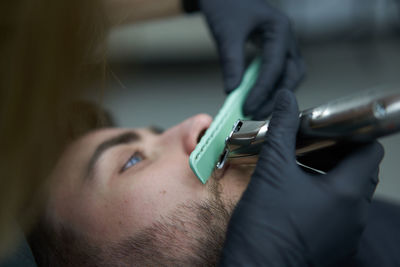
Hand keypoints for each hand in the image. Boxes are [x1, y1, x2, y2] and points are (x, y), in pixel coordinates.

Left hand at [199, 0, 304, 118]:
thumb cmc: (224, 4)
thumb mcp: (227, 33)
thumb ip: (232, 62)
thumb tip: (232, 91)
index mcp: (280, 28)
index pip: (275, 66)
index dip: (262, 90)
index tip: (247, 108)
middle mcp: (287, 37)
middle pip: (292, 74)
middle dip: (275, 96)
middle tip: (255, 114)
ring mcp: (283, 44)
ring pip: (289, 75)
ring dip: (275, 94)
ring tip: (256, 110)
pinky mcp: (274, 50)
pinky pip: (278, 72)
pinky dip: (269, 86)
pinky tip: (256, 98)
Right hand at [220, 90, 383, 266]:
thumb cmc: (264, 226)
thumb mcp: (272, 169)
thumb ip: (283, 129)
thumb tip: (287, 99)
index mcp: (347, 193)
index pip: (370, 151)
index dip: (351, 135)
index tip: (328, 131)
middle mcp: (355, 215)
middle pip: (361, 171)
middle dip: (337, 154)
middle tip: (310, 146)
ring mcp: (346, 233)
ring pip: (351, 193)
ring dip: (331, 176)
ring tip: (301, 169)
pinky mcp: (334, 245)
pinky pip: (341, 214)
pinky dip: (326, 198)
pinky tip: (298, 195)